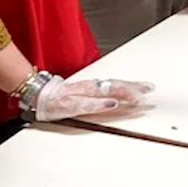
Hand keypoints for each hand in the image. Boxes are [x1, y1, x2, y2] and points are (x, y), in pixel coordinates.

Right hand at [33, 76, 153, 121]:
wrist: (38, 96)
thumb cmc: (61, 96)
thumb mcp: (83, 95)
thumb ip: (100, 96)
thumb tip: (120, 98)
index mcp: (93, 85)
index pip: (116, 83)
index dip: (133, 84)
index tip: (148, 87)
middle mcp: (89, 87)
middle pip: (114, 85)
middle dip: (132, 87)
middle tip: (148, 90)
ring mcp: (80, 94)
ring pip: (104, 91)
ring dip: (121, 93)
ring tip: (136, 97)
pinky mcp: (70, 104)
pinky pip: (88, 104)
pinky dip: (100, 103)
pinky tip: (112, 104)